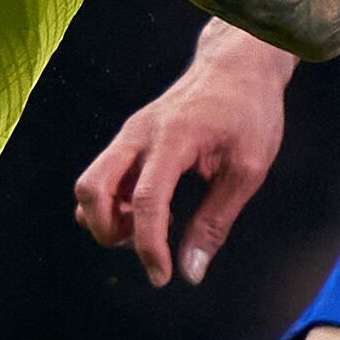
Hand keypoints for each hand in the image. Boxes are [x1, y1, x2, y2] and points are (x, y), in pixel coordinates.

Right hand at [75, 30, 294, 283]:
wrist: (238, 63)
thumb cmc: (250, 112)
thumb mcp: (247, 170)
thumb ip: (216, 221)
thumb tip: (191, 271)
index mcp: (175, 138)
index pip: (147, 201)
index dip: (149, 246)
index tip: (162, 276)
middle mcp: (141, 133)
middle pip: (92, 188)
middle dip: (105, 231)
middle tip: (142, 251)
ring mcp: (129, 133)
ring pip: (90, 183)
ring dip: (105, 218)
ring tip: (145, 231)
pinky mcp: (129, 137)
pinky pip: (103, 175)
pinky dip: (111, 203)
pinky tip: (143, 212)